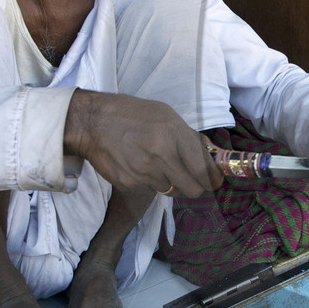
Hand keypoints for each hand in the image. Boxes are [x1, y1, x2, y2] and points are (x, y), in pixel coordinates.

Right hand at [64, 90, 222, 197]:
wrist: (94, 122)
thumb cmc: (133, 115)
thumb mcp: (166, 115)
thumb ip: (190, 137)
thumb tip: (211, 154)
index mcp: (175, 134)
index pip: (203, 170)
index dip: (212, 180)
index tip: (214, 181)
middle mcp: (162, 155)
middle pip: (192, 189)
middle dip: (194, 186)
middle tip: (189, 178)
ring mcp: (145, 172)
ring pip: (171, 192)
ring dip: (170, 183)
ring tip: (158, 166)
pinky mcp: (130, 184)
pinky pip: (151, 191)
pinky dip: (150, 184)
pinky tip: (141, 167)